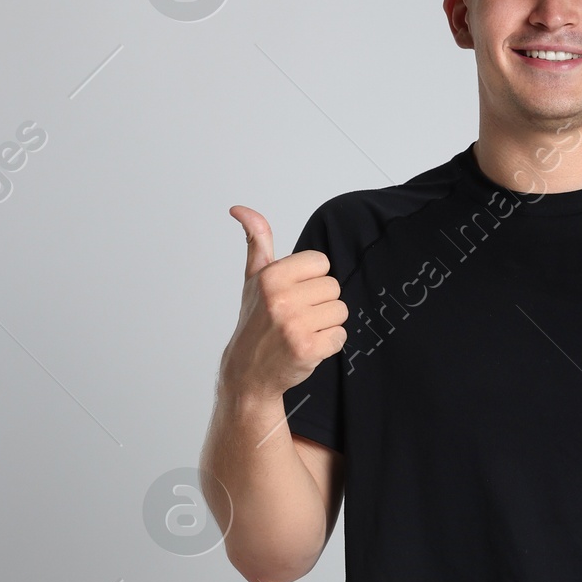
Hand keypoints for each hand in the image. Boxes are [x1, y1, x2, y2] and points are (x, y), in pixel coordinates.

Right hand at [220, 205, 347, 400]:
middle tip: (298, 317)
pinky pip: (341, 336)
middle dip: (321, 303)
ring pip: (340, 311)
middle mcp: (281, 299)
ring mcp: (295, 325)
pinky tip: (309, 347)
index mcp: (271, 276)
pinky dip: (330, 344)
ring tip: (303, 331)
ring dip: (327, 324)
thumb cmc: (255, 322)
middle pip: (333, 287)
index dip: (312, 279)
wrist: (248, 372)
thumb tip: (240, 209)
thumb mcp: (253, 278)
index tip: (295, 294)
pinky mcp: (308, 349)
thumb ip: (256, 241)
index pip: (321, 263)